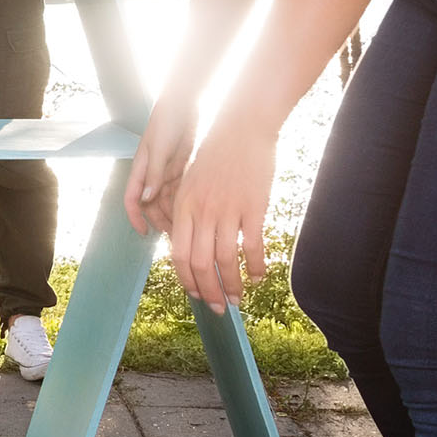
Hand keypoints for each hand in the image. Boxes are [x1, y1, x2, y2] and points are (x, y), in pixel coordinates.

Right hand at [125, 89, 198, 236]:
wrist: (183, 105)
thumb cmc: (165, 123)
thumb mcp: (158, 149)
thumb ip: (153, 174)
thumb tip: (146, 199)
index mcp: (140, 170)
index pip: (132, 200)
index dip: (136, 218)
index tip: (144, 233)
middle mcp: (150, 175)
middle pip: (151, 205)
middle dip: (159, 220)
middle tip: (175, 235)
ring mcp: (165, 172)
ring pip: (167, 200)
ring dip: (173, 213)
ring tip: (187, 228)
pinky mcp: (180, 169)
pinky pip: (179, 191)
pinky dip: (184, 202)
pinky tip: (195, 212)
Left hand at [160, 114, 275, 309]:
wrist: (241, 128)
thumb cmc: (215, 155)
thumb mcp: (190, 181)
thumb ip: (187, 212)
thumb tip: (186, 243)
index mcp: (183, 206)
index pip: (178, 254)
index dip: (186, 279)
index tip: (194, 293)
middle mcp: (201, 212)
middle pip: (199, 263)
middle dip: (207, 292)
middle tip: (217, 308)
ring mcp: (227, 210)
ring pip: (225, 260)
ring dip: (231, 286)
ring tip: (237, 300)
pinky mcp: (253, 207)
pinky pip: (252, 246)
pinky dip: (256, 266)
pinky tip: (258, 278)